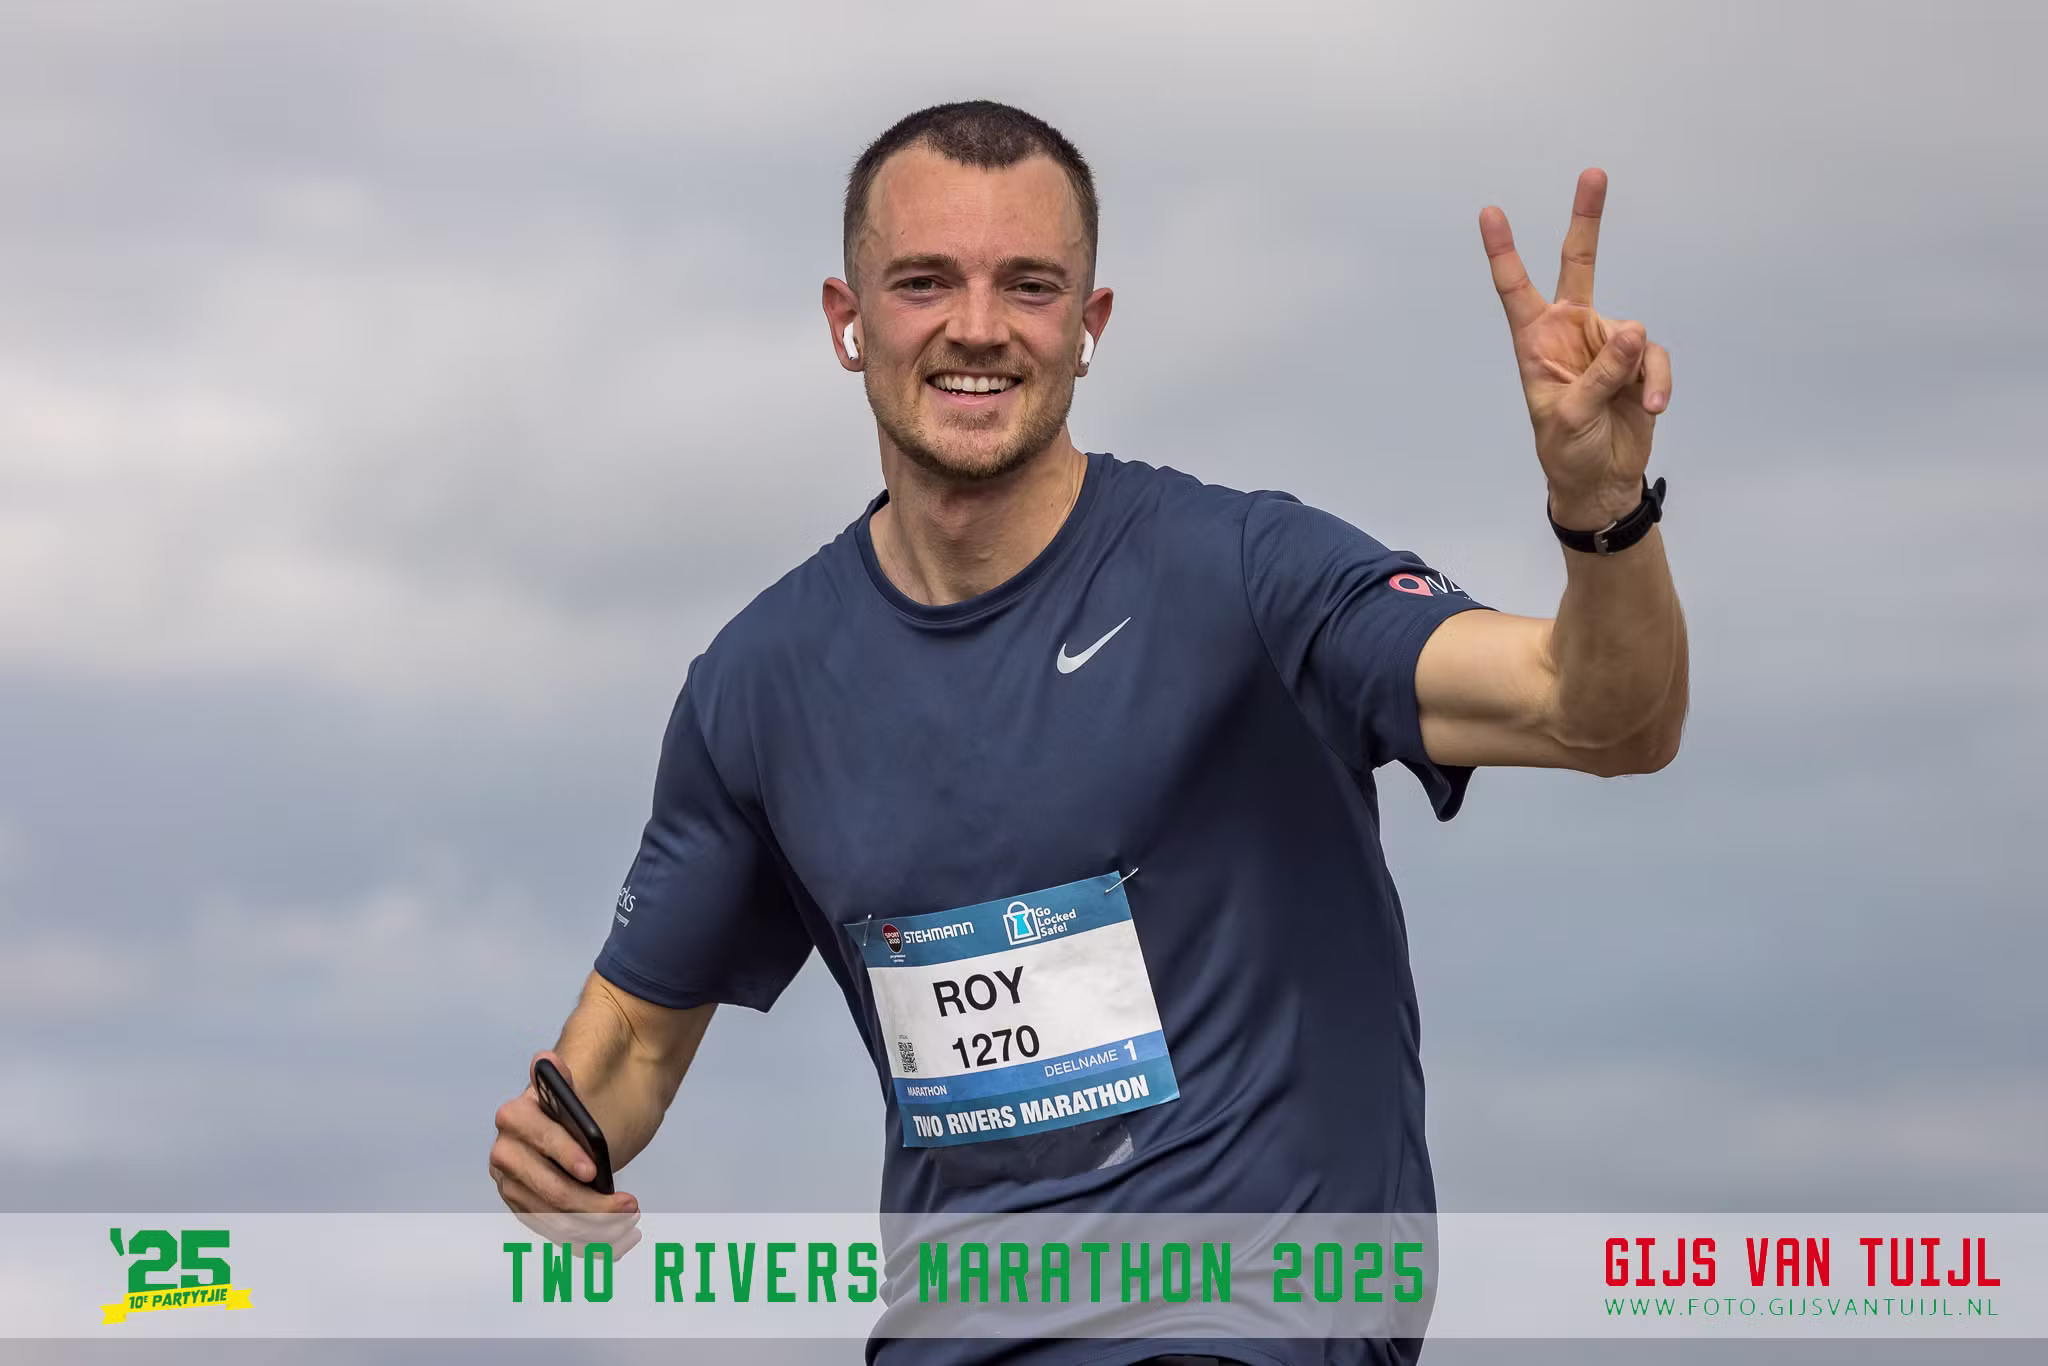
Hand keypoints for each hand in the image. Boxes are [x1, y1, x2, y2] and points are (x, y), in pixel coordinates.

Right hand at [489, 1050, 641, 1256]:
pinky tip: (623, 1241)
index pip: (536, 1140)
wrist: (603, 1103)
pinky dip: (593, 1245)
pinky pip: (561, 1236)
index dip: (563, 1154)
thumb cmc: (593, 1085)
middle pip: (547, 1192)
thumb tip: (545, 1060)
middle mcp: (508, 1157)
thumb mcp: (584, 1072)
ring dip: (596, 1230)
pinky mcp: (536, 1212)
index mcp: (515, 1118)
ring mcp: (519, 1188)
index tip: (594, 1168)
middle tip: (631, 1205)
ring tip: (631, 1221)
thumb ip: (563, 1072)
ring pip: (556, 1222)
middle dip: (590, 1205)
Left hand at [1481, 168, 1672, 527]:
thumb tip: (1635, 329)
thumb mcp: (1569, 415)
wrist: (1599, 480)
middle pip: (1579, 265)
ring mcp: (1607, 343)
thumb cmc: (1566, 449)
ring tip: (1638, 405)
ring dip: (1638, 371)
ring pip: (1633, 333)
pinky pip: (1655, 357)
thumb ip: (1601, 372)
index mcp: (1536, 341)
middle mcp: (1571, 332)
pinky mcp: (1639, 360)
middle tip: (1593, 172)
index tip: (1490, 212)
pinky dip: (1658, 381)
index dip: (1503, 251)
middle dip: (1587, 219)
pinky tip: (1652, 406)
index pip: (1515, 289)